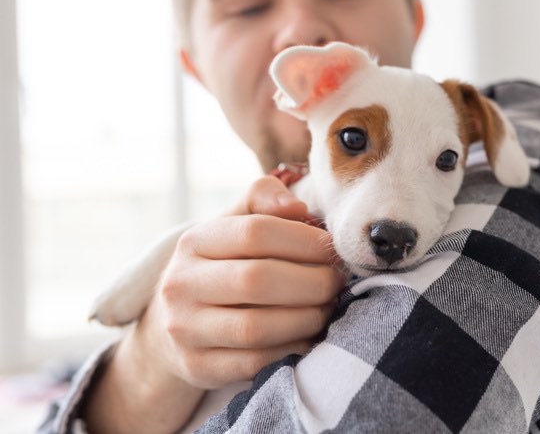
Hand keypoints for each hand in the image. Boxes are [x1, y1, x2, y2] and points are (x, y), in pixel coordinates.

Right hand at [154, 175, 343, 387]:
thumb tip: (296, 207)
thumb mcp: (235, 223)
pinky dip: (292, 349)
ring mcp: (185, 329)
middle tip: (336, 281)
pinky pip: (255, 363)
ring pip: (256, 327)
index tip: (330, 247)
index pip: (255, 232)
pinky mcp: (198, 366)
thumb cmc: (224, 264)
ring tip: (327, 307)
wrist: (177, 324)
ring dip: (306, 318)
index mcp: (194, 241)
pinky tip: (309, 335)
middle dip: (311, 281)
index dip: (303, 239)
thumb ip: (263, 199)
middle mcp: (181, 284)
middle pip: (257, 280)